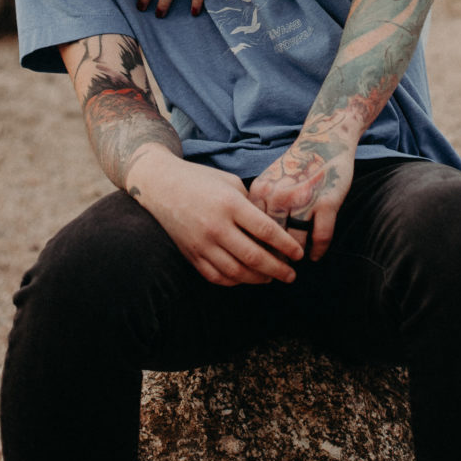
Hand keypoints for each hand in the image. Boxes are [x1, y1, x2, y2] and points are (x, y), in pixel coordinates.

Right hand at [128, 146, 304, 286]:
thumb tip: (273, 225)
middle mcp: (216, 226)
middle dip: (277, 269)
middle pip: (254, 256)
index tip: (299, 254)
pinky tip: (246, 277)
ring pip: (236, 271)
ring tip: (271, 278)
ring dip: (258, 278)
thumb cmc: (200, 179)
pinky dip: (235, 281)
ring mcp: (201, 243)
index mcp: (230, 204)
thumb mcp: (230, 183)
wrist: (161, 185)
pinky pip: (216, 276)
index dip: (286, 245)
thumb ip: (251, 204)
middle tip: (291, 275)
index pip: (265, 230)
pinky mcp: (191, 254)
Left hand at [248, 129, 355, 262]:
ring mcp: (304, 200)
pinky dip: (317, 251)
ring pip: (295, 243)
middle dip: (272, 260)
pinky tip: (315, 256)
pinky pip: (320, 237)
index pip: (251, 230)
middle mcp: (279, 196)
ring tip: (293, 265)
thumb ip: (260, 204)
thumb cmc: (295, 164)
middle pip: (270, 241)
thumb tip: (249, 237)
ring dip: (294, 257)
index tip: (255, 263)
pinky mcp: (327, 203)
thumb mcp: (269, 179)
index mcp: (261, 190)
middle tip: (275, 273)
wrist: (324, 140)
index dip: (253, 250)